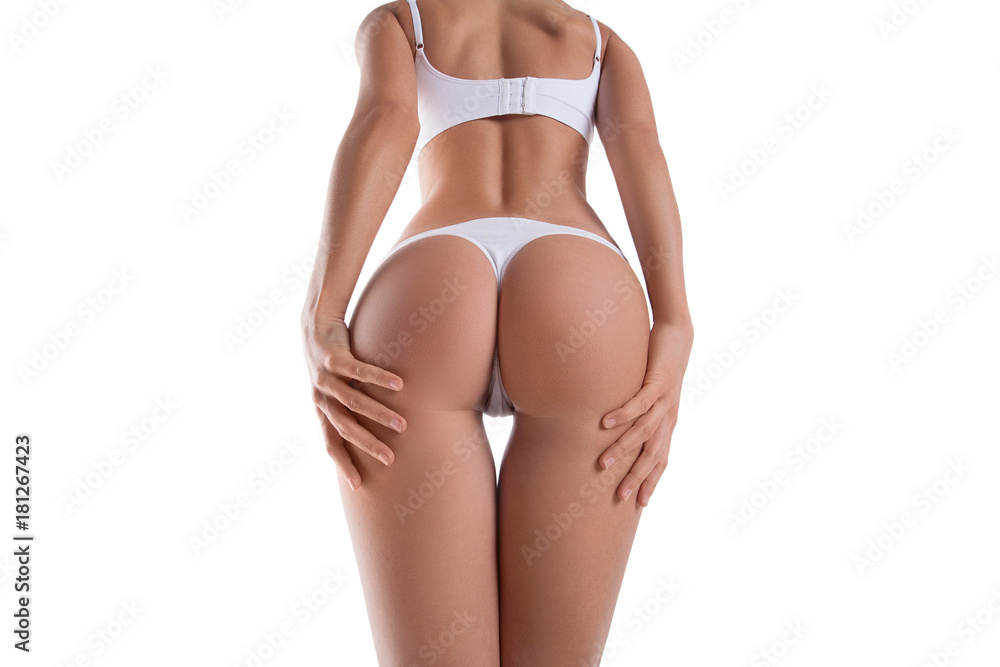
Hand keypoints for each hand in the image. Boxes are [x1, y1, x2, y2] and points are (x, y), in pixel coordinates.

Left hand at [302, 314, 406, 490]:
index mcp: (321, 408)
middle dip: (367, 446)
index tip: (358, 485)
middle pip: (344, 428)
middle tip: (389, 459)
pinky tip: (399, 385)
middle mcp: (321, 397)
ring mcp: (325, 377)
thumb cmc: (332, 358)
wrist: (313, 322)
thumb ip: (350, 407)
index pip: (330, 443)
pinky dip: (379, 379)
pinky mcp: (334, 357)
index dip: (342, 463)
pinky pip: (359, 371)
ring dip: (378, 415)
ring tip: (402, 425)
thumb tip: (374, 430)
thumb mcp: (336, 387)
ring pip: (354, 401)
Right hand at [598, 320, 693, 505]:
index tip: (640, 504)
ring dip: (623, 448)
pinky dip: (623, 414)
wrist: (678, 335)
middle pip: (654, 453)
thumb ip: (637, 413)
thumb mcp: (649, 393)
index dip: (652, 481)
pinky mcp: (658, 381)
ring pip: (644, 431)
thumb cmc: (658, 364)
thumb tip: (614, 428)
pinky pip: (640, 402)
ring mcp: (665, 399)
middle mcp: (669, 416)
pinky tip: (605, 422)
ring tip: (603, 463)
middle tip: (620, 496)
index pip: (661, 459)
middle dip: (638, 476)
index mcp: (668, 422)